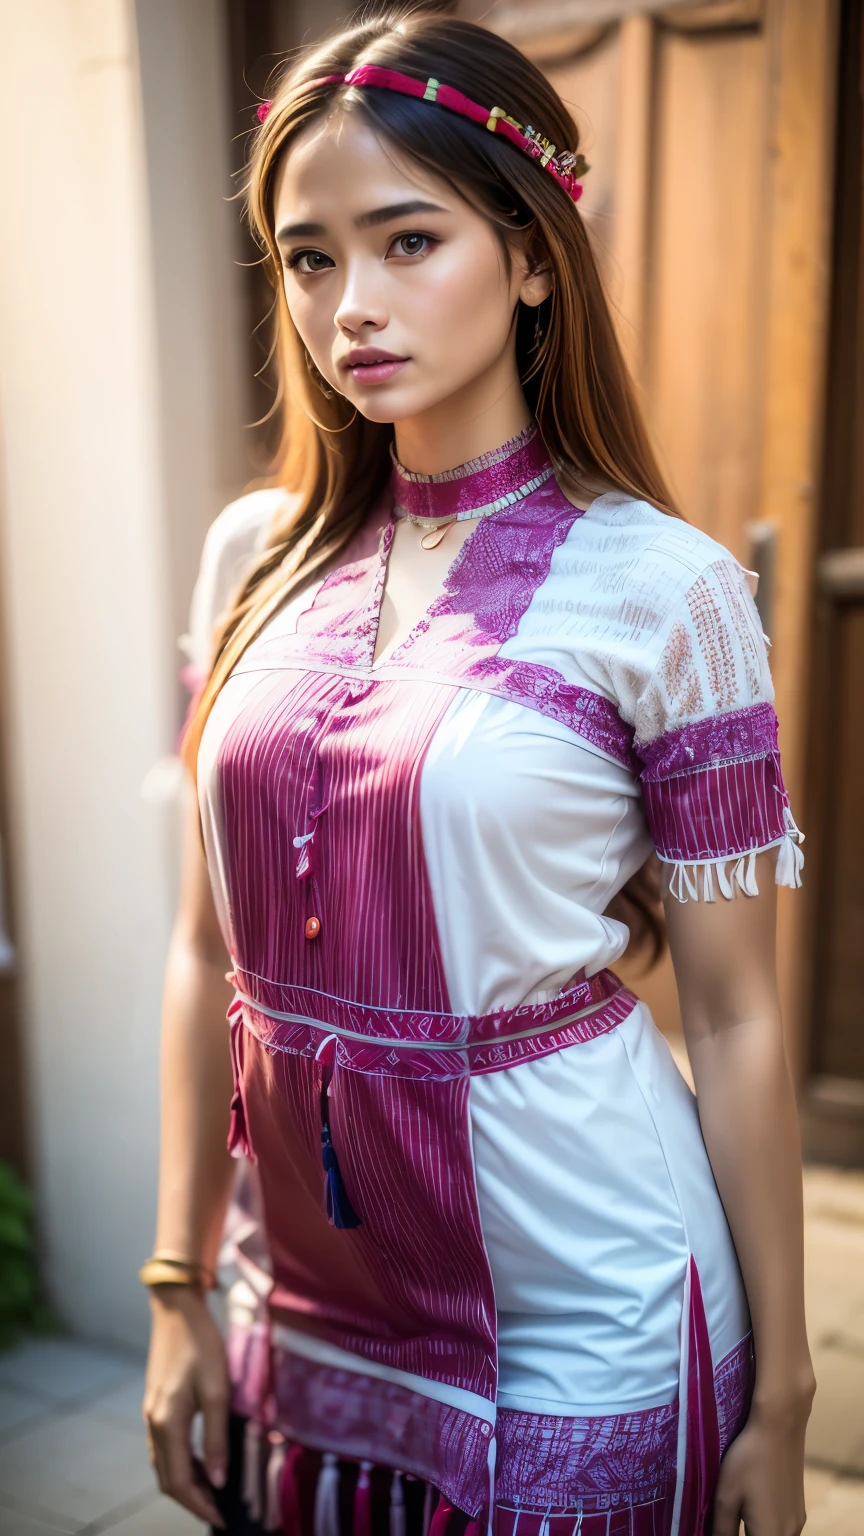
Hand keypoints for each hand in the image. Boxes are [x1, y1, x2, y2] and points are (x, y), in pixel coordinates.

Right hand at [144, 1286, 228, 1526]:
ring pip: (163, 1464)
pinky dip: (180, 1463)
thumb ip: (216, 1437)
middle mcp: (153, 1424)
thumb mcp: (217, 1390)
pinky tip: (200, 1460)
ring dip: (185, 1482)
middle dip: (191, 1499)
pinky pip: (163, 1447)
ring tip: (212, 1490)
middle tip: (218, 1510)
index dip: (199, 1505)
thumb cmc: (201, 1344)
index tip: (221, 1519)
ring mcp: (151, 1414)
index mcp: (167, 1424)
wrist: (176, 1309)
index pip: (179, 1481)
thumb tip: (218, 1479)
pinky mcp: (155, 1404)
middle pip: (166, 1478)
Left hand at [712, 1395, 812, 1535]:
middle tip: (726, 1526)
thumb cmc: (749, 1460)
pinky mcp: (799, 1509)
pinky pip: (783, 1531)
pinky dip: (768, 1529)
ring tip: (737, 1522)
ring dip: (757, 1533)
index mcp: (769, 1535)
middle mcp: (789, 1534)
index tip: (723, 1529)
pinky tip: (753, 1514)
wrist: (780, 1428)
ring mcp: (797, 1522)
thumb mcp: (726, 1496)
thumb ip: (722, 1529)